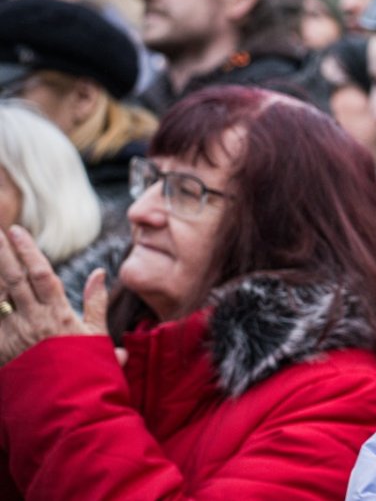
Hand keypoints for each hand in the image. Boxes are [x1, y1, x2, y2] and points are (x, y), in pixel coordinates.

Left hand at [0, 226, 109, 365]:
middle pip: (13, 280)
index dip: (28, 251)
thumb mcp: (97, 336)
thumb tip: (100, 273)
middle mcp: (33, 322)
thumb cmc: (89, 373)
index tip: (17, 231)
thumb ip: (95, 302)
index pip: (41, 274)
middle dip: (1, 254)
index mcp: (59, 314)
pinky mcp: (2, 353)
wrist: (69, 410)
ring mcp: (14, 337)